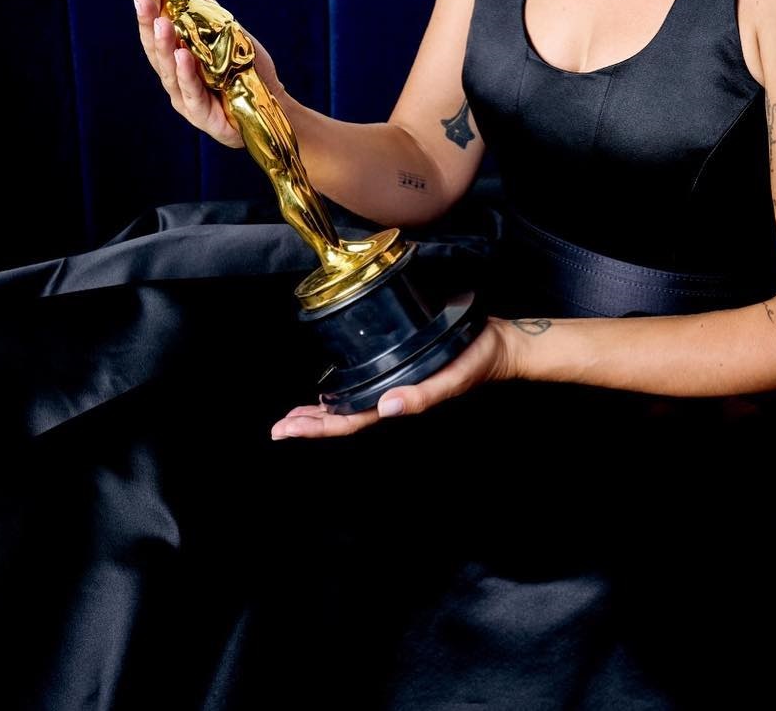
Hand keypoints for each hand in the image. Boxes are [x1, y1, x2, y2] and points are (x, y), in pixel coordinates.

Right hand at [134, 0, 282, 148]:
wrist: (272, 104)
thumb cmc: (246, 71)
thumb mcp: (227, 35)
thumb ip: (205, 11)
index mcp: (176, 58)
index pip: (156, 26)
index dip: (149, 1)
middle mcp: (174, 78)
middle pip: (154, 46)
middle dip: (148, 16)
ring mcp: (186, 99)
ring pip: (168, 70)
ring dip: (164, 44)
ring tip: (161, 20)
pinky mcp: (203, 116)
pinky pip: (192, 93)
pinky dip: (186, 73)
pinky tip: (183, 55)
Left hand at [269, 316, 517, 438]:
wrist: (498, 345)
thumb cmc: (476, 361)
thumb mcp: (452, 377)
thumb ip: (422, 395)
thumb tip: (386, 408)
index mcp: (399, 401)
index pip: (351, 421)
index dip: (318, 427)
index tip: (287, 429)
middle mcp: (392, 397)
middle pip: (344, 418)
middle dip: (309, 424)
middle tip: (277, 428)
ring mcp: (394, 386)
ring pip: (349, 407)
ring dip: (319, 414)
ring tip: (292, 418)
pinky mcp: (399, 370)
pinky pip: (362, 389)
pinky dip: (340, 396)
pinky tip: (328, 396)